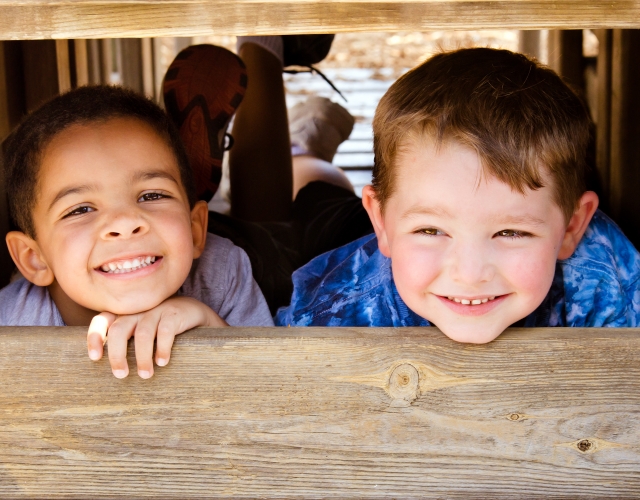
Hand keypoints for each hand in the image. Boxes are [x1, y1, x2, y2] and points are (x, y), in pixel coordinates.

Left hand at [86, 296, 226, 378]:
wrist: (195, 313)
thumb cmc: (162, 328)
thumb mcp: (142, 331)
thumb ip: (126, 341)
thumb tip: (110, 370)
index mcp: (126, 313)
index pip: (103, 319)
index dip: (95, 336)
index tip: (95, 358)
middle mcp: (138, 310)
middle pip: (119, 329)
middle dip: (117, 355)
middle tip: (121, 375)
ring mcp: (157, 309)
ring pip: (143, 334)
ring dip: (142, 358)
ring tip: (145, 375)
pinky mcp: (175, 313)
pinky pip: (165, 331)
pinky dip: (162, 349)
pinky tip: (162, 362)